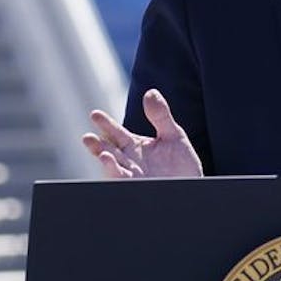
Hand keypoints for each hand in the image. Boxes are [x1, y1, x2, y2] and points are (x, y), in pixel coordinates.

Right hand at [81, 89, 201, 178]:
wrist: (192, 185)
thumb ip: (161, 116)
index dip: (105, 124)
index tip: (95, 114)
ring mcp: (133, 176)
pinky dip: (119, 176)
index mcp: (134, 146)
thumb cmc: (181, 162)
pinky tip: (116, 170)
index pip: (116, 133)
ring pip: (114, 169)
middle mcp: (129, 161)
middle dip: (98, 145)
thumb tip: (151, 92)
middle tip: (88, 137)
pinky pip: (126, 182)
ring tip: (103, 155)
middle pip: (109, 151)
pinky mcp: (139, 187)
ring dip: (107, 163)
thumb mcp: (173, 135)